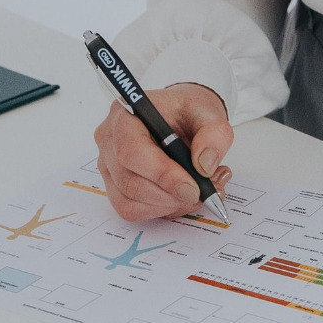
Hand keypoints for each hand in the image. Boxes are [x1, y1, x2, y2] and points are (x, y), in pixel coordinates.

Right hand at [94, 82, 233, 223]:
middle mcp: (109, 140)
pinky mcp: (114, 186)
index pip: (132, 151)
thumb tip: (204, 165)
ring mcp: (108, 165)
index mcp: (125, 114)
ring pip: (130, 201)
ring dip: (168, 205)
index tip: (193, 188)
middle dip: (170, 195)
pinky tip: (181, 197)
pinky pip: (132, 210)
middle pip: (130, 182)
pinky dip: (161, 210)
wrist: (182, 118)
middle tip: (203, 193)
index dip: (162, 175)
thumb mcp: (208, 114)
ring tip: (198, 192)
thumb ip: (213, 134)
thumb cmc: (188, 112)